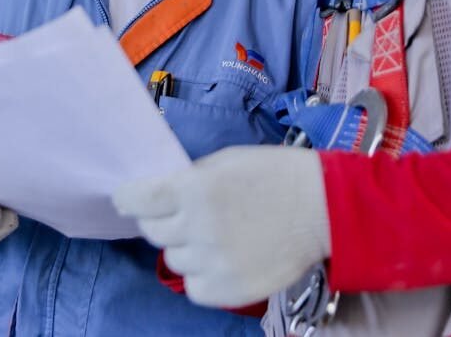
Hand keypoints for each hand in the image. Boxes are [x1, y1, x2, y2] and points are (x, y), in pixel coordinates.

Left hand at [113, 145, 329, 307]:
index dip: (127, 199)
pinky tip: (218, 259)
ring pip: (173, 260)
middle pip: (153, 232)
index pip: (138, 200)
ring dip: (183, 248)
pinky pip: (194, 288)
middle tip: (178, 215)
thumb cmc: (276, 175)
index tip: (126, 199)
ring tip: (210, 236)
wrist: (324, 208)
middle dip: (160, 221)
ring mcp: (215, 262)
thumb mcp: (225, 161)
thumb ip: (189, 179)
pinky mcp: (231, 289)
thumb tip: (159, 195)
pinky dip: (200, 276)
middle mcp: (200, 227)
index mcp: (195, 189)